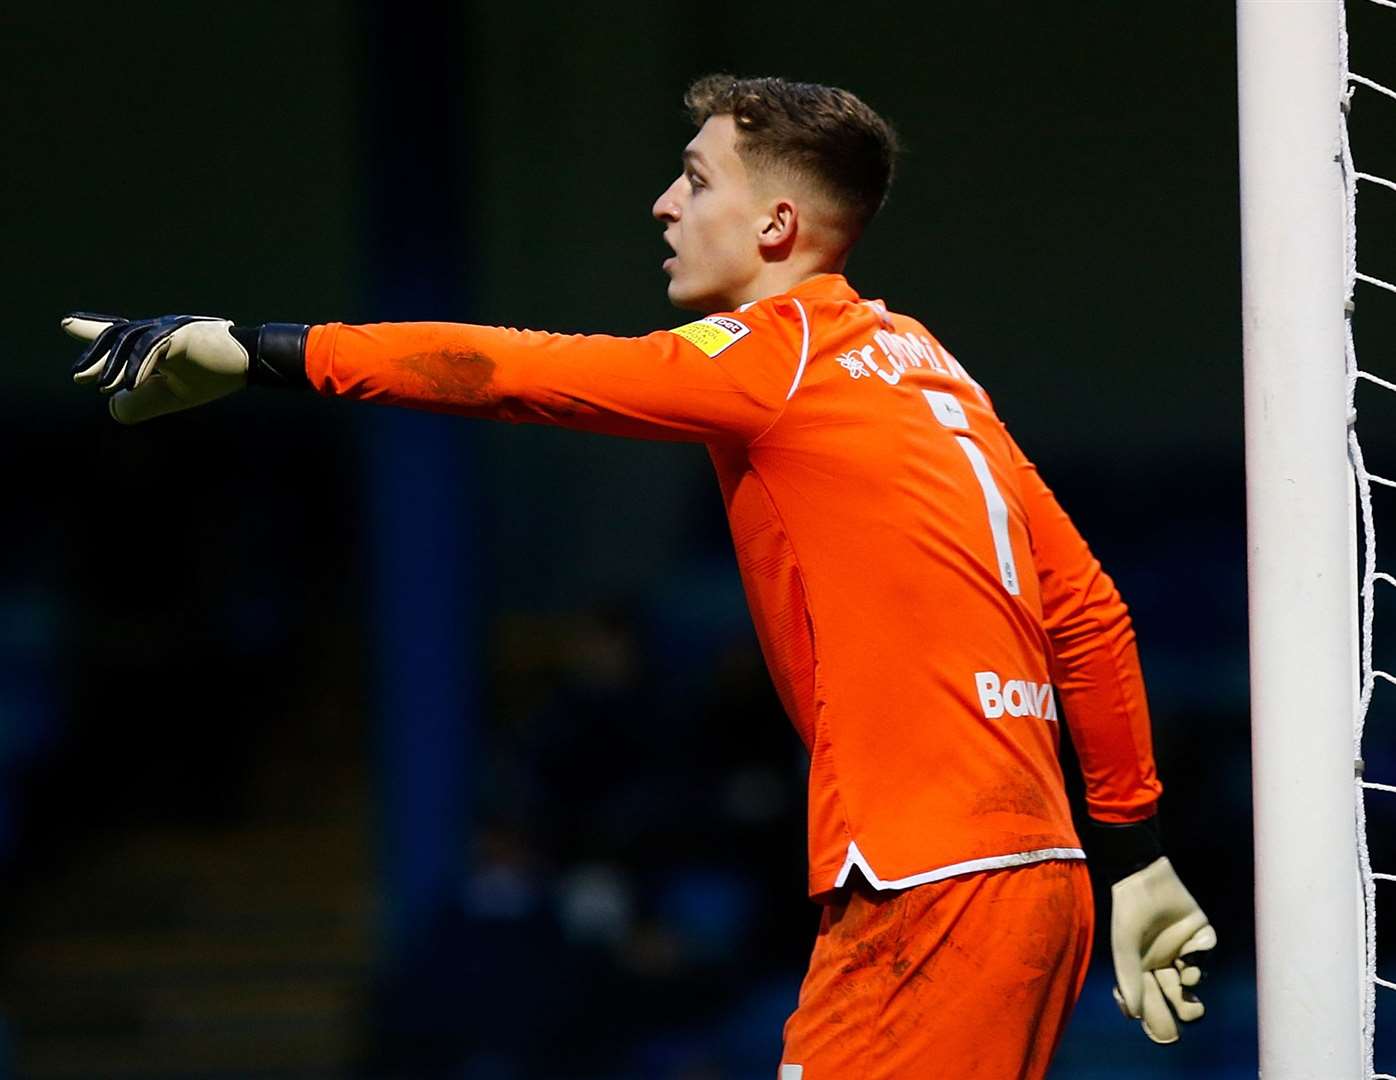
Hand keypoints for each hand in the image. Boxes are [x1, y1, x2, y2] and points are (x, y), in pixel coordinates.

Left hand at [64, 313, 248, 423]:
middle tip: (78, 376)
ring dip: (114, 366)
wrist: (252, 361)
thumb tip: (111, 404)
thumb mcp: (172, 396)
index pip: (121, 337)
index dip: (93, 330)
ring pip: (132, 343)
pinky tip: (131, 385)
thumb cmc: (215, 375)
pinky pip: (154, 349)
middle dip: (97, 355)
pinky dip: (140, 367)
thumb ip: (141, 403)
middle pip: (120, 337)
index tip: (69, 325)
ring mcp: (169, 330)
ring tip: (97, 385)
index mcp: (156, 344)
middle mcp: (158, 331)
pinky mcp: (181, 335)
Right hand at [1110, 855, 1215, 1043]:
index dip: (1157, 1018)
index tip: (1163, 1033)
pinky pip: (1207, 950)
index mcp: (1142, 968)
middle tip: (1191, 1012)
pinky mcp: (1199, 931)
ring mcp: (1182, 947)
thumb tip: (1135, 1015)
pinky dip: (1204, 954)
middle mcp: (1163, 961)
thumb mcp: (1125, 948)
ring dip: (1193, 982)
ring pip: (1195, 976)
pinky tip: (1192, 953)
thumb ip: (1129, 980)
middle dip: (1186, 1009)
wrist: (1142, 877)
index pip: (1152, 1000)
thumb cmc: (1128, 913)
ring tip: (1187, 977)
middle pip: (1178, 995)